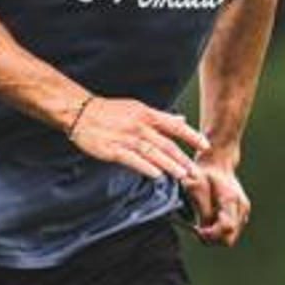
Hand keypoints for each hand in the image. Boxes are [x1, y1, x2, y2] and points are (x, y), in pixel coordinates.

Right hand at [68, 97, 207, 181]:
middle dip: (182, 159)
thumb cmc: (110, 111)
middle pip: (165, 144)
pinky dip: (145, 167)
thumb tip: (182, 118)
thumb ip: (160, 116)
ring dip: (168, 165)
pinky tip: (156, 175)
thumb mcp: (137, 108)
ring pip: (152, 153)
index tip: (204, 145)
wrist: (80, 112)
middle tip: (195, 172)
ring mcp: (125, 138)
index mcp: (146, 114)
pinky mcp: (112, 149)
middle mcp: (139, 126)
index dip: (191, 136)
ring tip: (181, 175)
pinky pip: (132, 160)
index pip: (174, 125)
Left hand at [184, 156, 250, 246]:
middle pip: (229, 239)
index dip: (210, 234)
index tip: (196, 229)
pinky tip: (209, 220)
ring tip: (202, 224)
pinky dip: (219, 231)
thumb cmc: (205, 171)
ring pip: (230, 238)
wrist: (218, 161)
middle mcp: (241, 207)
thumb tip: (201, 227)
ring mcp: (244, 211)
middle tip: (197, 230)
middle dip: (212, 238)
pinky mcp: (242, 213)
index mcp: (231, 199)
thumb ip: (201, 207)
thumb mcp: (197, 185)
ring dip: (215, 236)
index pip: (226, 228)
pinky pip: (231, 231)